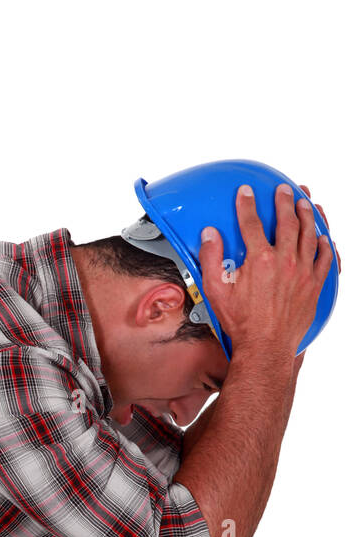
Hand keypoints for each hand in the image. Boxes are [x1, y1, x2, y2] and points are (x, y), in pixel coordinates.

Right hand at [199, 183, 332, 365]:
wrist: (265, 346)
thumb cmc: (242, 323)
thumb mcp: (216, 291)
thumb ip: (210, 259)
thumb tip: (210, 236)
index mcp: (260, 260)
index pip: (252, 223)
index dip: (247, 204)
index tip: (247, 193)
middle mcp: (285, 261)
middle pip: (287, 221)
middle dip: (284, 201)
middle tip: (283, 190)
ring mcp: (303, 272)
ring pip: (309, 234)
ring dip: (307, 215)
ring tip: (305, 203)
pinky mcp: (314, 285)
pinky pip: (325, 259)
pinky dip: (325, 245)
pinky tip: (323, 237)